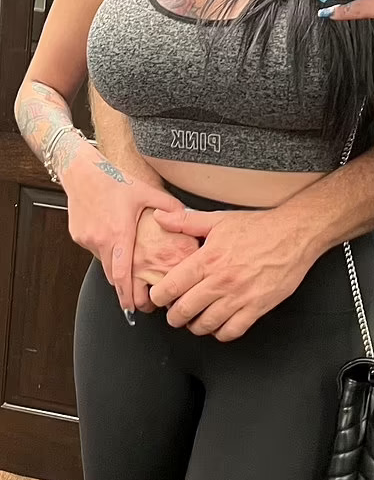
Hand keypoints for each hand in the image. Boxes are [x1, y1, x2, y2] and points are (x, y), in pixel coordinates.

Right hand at [63, 142, 188, 312]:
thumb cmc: (114, 180)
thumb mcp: (146, 191)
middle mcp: (101, 240)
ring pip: (103, 261)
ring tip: (125, 252)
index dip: (127, 294)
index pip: (122, 273)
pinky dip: (104, 248)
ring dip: (114, 263)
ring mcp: (87, 239)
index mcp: (120, 233)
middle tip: (135, 296)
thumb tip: (189, 218)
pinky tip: (111, 233)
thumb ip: (170, 207)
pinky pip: (94, 249)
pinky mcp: (78, 236)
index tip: (131, 308)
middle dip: (123, 287)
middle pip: (112, 274)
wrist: (81, 171)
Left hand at [148, 202, 314, 338]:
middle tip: (174, 314)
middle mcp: (221, 280)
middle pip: (184, 311)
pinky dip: (221, 332)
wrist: (295, 234)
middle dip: (174, 317)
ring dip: (195, 326)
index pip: (171, 287)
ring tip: (195, 320)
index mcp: (208, 259)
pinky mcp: (257, 307)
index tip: (159, 297)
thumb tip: (160, 217)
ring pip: (206, 324)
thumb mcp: (218, 219)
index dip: (159, 297)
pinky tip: (219, 324)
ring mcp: (240, 296)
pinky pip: (232, 331)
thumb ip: (186, 221)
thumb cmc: (259, 227)